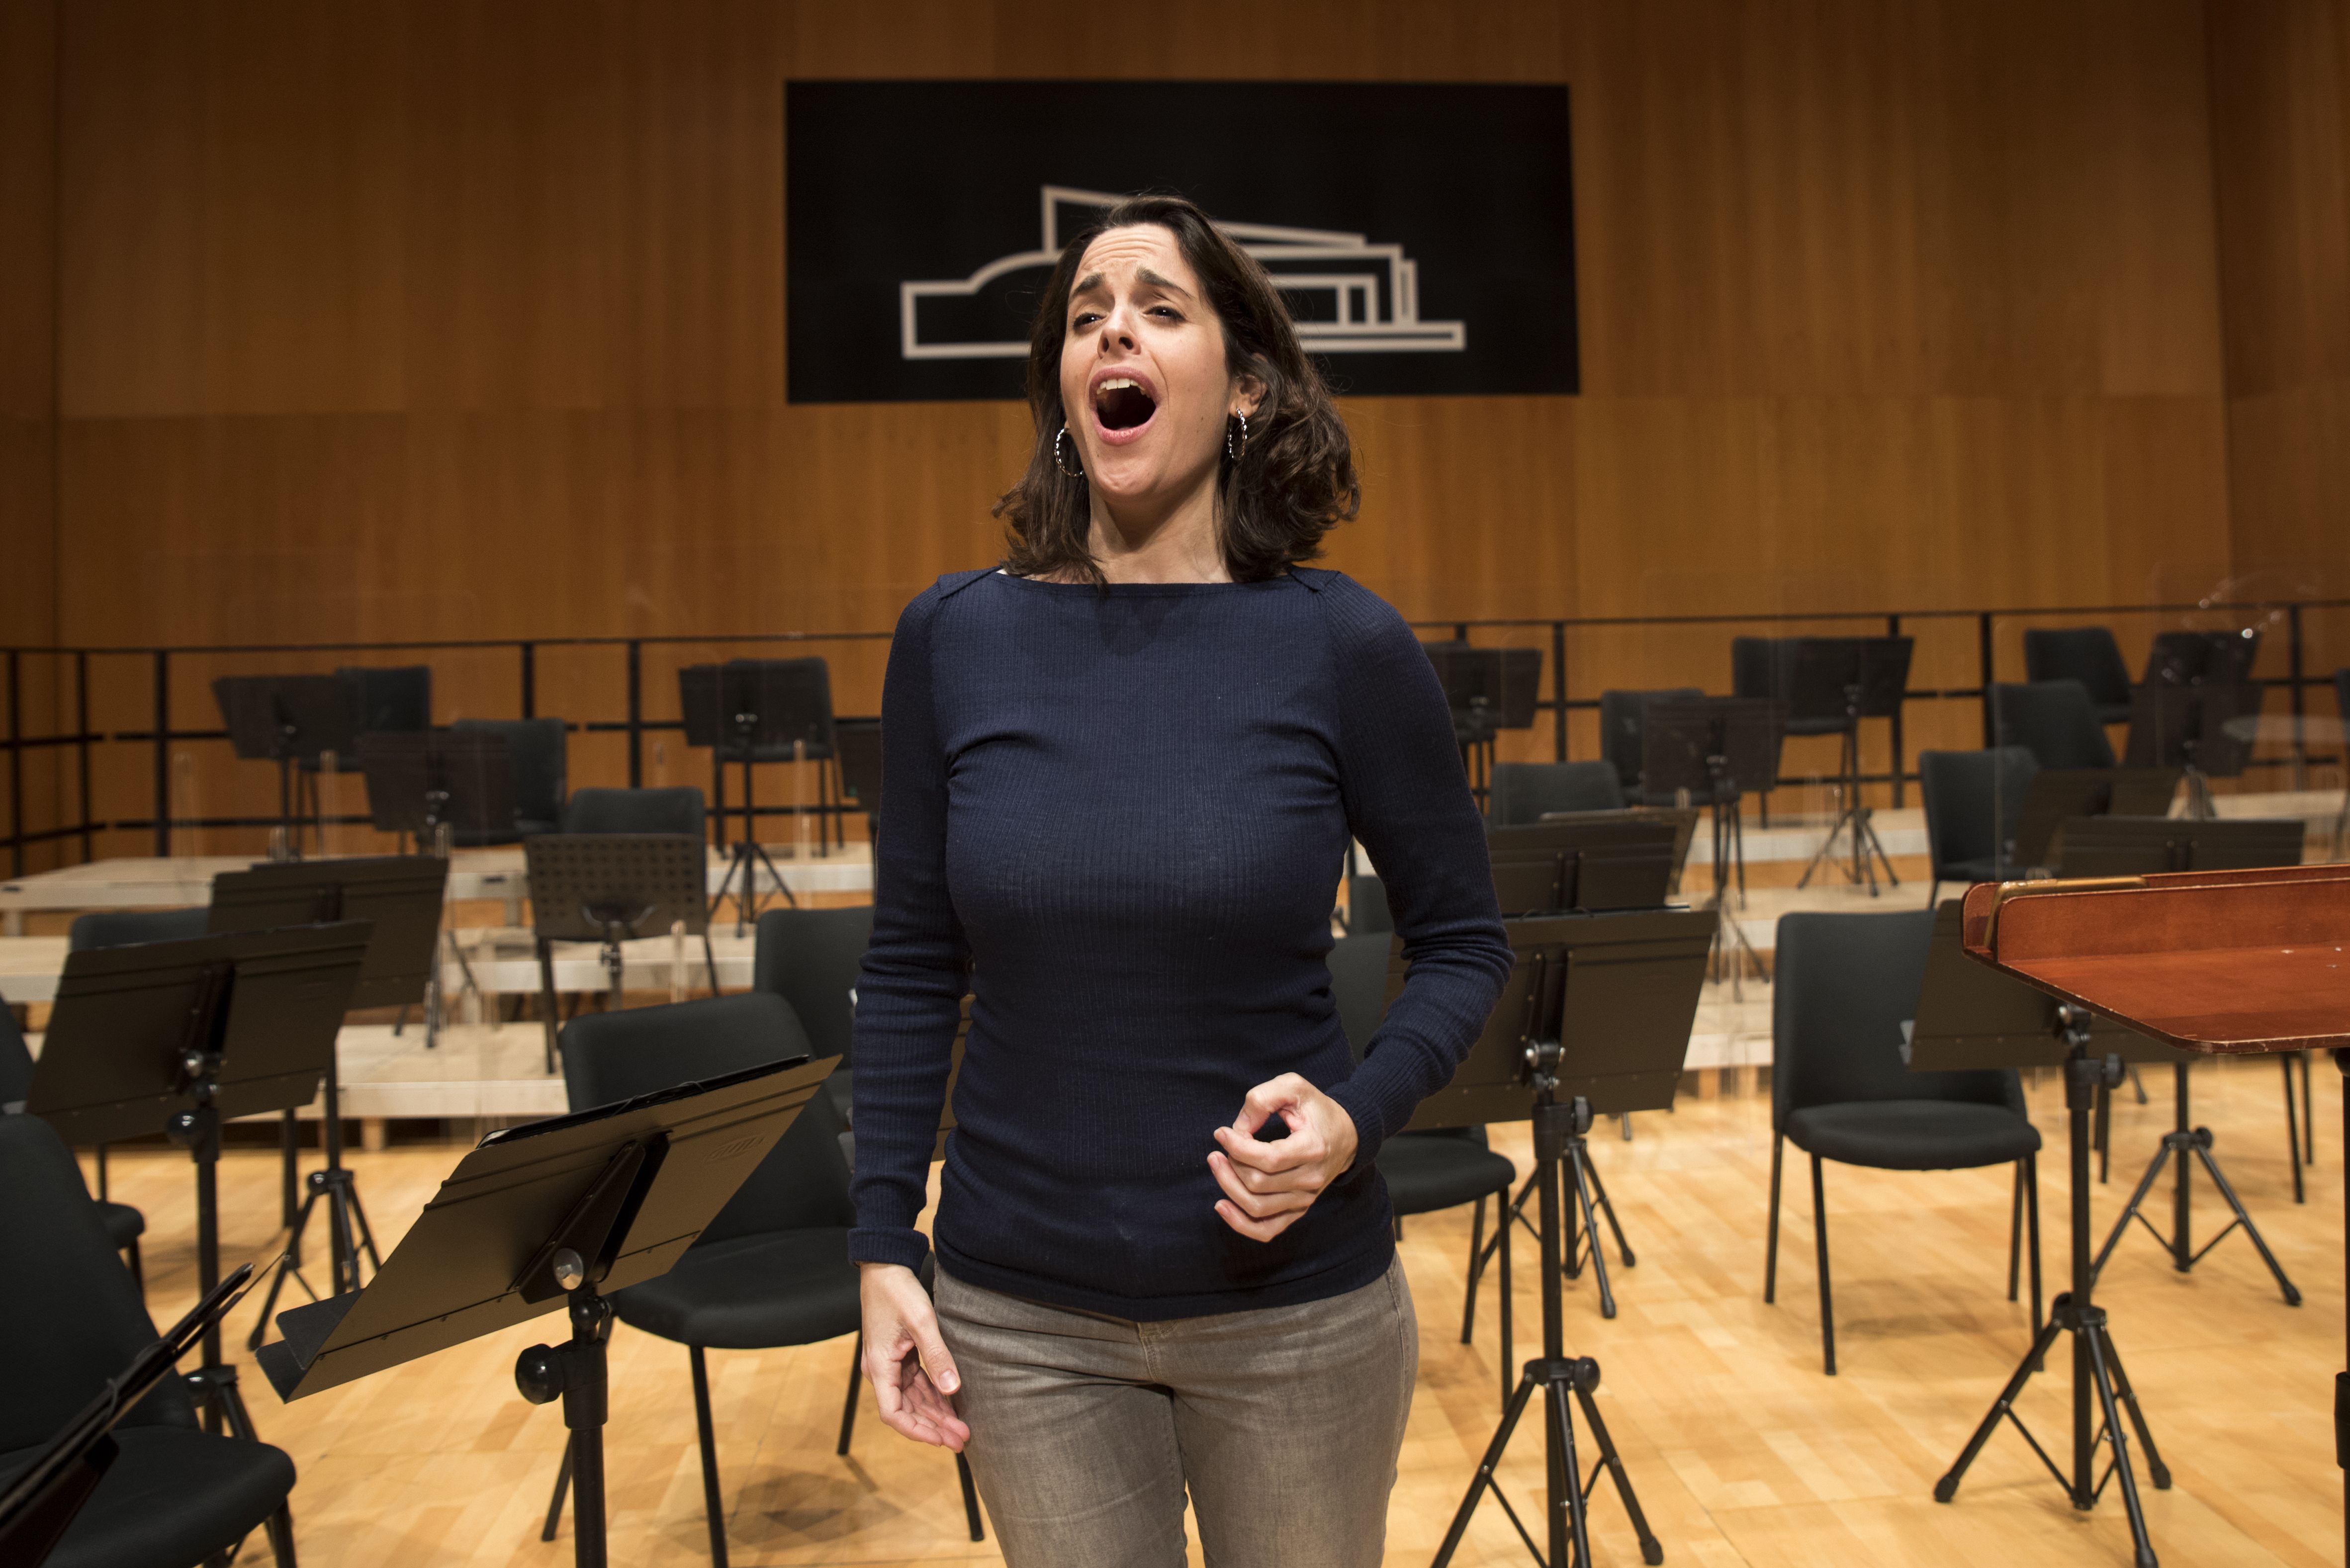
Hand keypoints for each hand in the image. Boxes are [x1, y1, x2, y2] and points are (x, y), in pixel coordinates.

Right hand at [857, 1262, 969, 1450]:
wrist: (884, 1267)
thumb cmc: (897, 1291)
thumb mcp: (921, 1322)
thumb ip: (937, 1357)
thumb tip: (953, 1390)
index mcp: (880, 1367)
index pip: (893, 1414)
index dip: (917, 1431)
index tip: (942, 1440)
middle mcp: (882, 1371)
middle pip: (907, 1411)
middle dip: (934, 1427)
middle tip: (963, 1439)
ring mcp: (891, 1365)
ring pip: (914, 1400)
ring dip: (936, 1414)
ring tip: (961, 1429)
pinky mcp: (900, 1357)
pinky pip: (917, 1384)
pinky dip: (934, 1396)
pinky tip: (951, 1405)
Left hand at [1208, 1073, 1359, 1241]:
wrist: (1347, 1135)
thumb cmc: (1316, 1110)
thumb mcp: (1293, 1087)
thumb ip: (1262, 1098)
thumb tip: (1238, 1129)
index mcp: (1312, 1148)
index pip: (1268, 1159)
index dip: (1237, 1147)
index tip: (1221, 1132)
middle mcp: (1311, 1179)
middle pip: (1257, 1184)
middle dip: (1230, 1165)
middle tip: (1219, 1148)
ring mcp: (1305, 1199)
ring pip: (1257, 1207)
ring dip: (1229, 1187)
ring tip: (1218, 1165)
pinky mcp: (1298, 1210)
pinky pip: (1266, 1230)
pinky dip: (1240, 1224)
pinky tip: (1222, 1206)